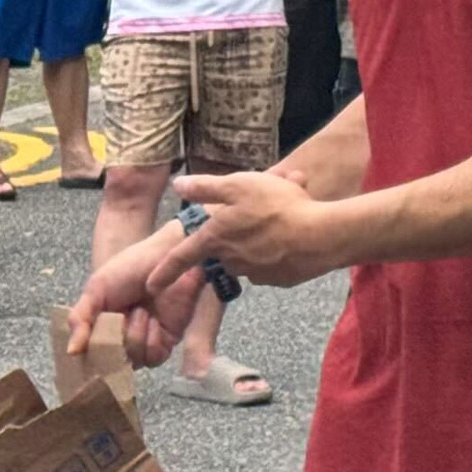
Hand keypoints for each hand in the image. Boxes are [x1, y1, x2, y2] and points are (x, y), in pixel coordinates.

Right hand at [63, 226, 205, 370]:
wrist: (164, 256)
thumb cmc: (128, 269)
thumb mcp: (96, 290)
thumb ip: (80, 320)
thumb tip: (70, 351)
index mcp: (102, 326)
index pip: (92, 354)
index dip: (90, 356)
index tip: (87, 351)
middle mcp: (123, 337)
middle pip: (112, 363)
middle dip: (114, 345)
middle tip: (119, 321)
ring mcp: (145, 340)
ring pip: (134, 362)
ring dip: (135, 337)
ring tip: (140, 311)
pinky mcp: (167, 341)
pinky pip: (155, 358)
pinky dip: (151, 341)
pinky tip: (153, 321)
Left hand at [153, 169, 342, 289]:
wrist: (321, 236)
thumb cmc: (277, 207)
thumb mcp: (238, 186)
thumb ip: (206, 188)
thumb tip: (179, 186)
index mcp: (216, 238)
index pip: (182, 257)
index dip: (164, 271)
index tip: (150, 286)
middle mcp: (231, 260)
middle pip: (223, 250)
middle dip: (236, 231)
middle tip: (260, 206)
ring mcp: (256, 273)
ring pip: (249, 253)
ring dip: (260, 235)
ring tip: (285, 210)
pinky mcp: (280, 279)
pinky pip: (271, 262)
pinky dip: (278, 248)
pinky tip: (296, 231)